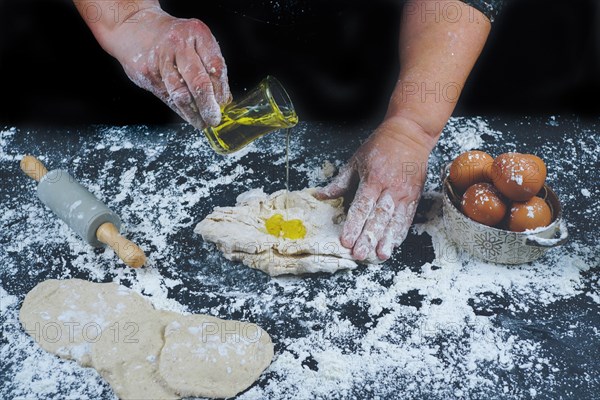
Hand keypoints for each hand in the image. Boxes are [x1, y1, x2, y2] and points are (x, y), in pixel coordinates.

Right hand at [106, 8, 230, 128]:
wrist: (134, 26)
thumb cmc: (173, 38)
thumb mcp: (196, 41)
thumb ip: (211, 65)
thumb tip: (224, 99)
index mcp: (197, 33)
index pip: (216, 66)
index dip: (221, 89)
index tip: (224, 104)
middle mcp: (180, 44)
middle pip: (199, 81)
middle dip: (208, 105)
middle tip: (215, 119)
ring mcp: (162, 59)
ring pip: (181, 93)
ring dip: (194, 112)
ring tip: (202, 123)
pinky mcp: (148, 73)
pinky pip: (168, 97)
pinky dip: (181, 110)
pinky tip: (189, 117)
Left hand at [316, 117, 435, 260]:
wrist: (410, 134)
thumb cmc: (380, 146)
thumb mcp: (356, 160)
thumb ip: (340, 182)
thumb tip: (320, 196)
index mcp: (373, 178)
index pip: (361, 207)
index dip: (353, 225)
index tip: (346, 241)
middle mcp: (390, 188)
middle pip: (378, 218)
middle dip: (368, 238)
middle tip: (360, 255)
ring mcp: (405, 193)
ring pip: (395, 221)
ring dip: (386, 240)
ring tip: (380, 256)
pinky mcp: (415, 196)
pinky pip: (407, 218)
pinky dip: (401, 232)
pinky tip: (394, 244)